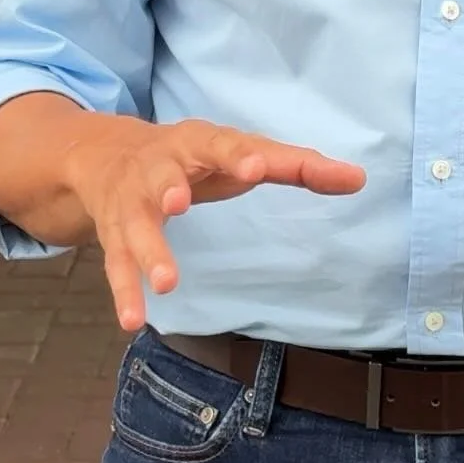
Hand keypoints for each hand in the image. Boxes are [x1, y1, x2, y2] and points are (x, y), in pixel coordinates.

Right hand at [63, 115, 365, 333]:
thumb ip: (295, 166)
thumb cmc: (195, 156)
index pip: (220, 144)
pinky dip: (124, 291)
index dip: (237, 155)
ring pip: (136, 224)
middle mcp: (159, 167)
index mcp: (198, 142)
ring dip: (148, 250)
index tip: (256, 168)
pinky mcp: (114, 233)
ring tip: (167, 282)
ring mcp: (132, 200)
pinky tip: (133, 320)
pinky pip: (115, 263)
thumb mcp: (240, 153)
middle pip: (163, 175)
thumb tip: (358, 179)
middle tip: (178, 202)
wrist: (106, 154)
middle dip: (169, 187)